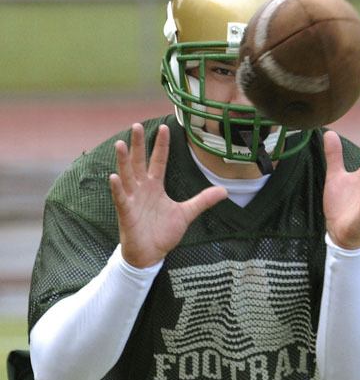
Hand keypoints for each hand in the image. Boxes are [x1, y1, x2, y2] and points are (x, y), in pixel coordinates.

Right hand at [109, 123, 227, 267]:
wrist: (150, 254)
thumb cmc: (163, 232)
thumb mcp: (186, 213)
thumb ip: (202, 200)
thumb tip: (224, 191)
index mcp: (155, 185)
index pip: (159, 160)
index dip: (162, 145)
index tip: (165, 127)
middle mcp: (142, 188)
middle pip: (140, 162)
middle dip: (139, 144)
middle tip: (137, 125)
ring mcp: (132, 199)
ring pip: (127, 176)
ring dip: (123, 161)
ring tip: (121, 144)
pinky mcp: (126, 213)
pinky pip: (120, 198)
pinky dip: (117, 188)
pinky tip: (114, 177)